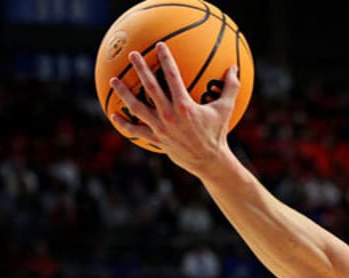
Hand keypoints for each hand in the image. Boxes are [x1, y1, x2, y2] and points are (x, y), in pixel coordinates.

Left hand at [107, 42, 241, 175]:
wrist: (209, 161)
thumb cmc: (218, 133)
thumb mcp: (226, 109)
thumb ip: (231, 87)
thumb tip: (235, 68)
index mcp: (184, 106)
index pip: (172, 76)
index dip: (166, 59)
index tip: (159, 45)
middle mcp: (169, 115)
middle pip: (150, 88)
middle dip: (140, 69)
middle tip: (132, 55)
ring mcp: (160, 128)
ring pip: (137, 107)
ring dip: (124, 93)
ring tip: (114, 80)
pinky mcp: (156, 139)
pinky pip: (136, 130)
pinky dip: (124, 124)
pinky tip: (114, 115)